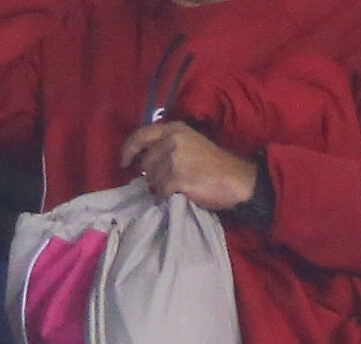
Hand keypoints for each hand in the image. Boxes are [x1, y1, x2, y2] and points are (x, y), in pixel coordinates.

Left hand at [119, 121, 258, 211]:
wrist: (236, 180)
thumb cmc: (215, 165)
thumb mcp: (191, 144)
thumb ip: (168, 145)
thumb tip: (143, 160)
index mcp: (175, 129)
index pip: (141, 135)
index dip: (128, 150)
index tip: (124, 163)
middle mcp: (172, 140)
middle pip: (146, 163)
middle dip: (152, 175)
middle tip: (167, 182)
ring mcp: (174, 159)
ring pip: (152, 179)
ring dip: (160, 187)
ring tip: (178, 187)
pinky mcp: (177, 178)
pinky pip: (161, 192)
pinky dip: (167, 198)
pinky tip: (179, 195)